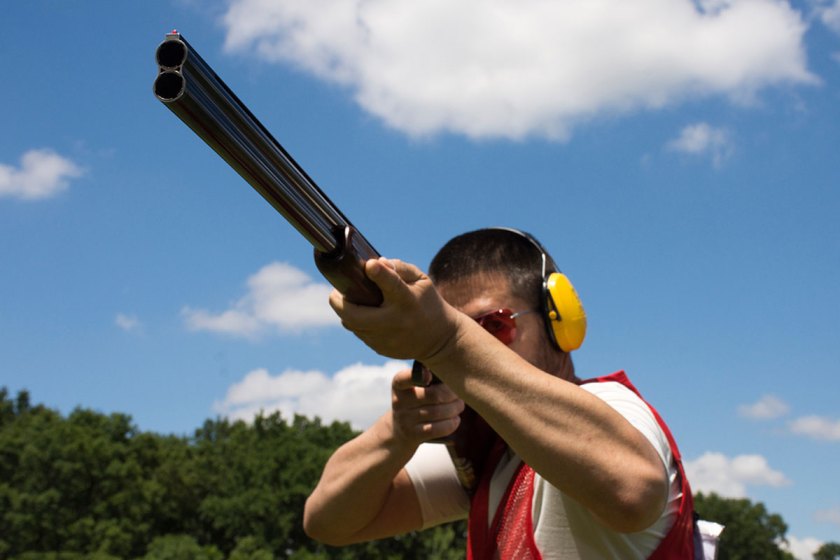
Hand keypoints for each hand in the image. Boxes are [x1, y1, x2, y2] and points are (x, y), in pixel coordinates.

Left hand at [329, 257, 462, 361]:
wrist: (439, 340)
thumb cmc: (427, 303)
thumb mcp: (422, 281)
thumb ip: (400, 269)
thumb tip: (377, 262)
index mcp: (408, 301)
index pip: (392, 286)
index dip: (379, 274)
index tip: (370, 265)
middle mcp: (395, 322)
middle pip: (356, 315)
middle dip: (338, 302)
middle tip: (335, 292)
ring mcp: (386, 339)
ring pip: (352, 325)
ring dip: (346, 312)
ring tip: (349, 301)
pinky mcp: (381, 349)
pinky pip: (360, 334)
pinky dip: (356, 323)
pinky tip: (362, 315)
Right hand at [389, 368, 463, 445]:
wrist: (398, 431)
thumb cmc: (414, 402)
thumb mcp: (412, 388)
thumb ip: (427, 377)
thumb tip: (452, 373)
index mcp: (399, 385)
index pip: (405, 378)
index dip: (419, 375)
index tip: (430, 375)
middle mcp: (399, 401)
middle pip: (433, 395)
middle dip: (452, 394)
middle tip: (459, 395)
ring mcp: (405, 419)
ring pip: (437, 412)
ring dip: (454, 408)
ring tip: (460, 405)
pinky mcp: (413, 434)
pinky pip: (436, 429)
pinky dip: (450, 424)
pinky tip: (456, 419)